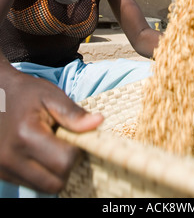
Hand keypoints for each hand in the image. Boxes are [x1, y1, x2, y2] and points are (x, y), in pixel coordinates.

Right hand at [0, 65, 102, 193]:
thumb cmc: (26, 92)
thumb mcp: (51, 96)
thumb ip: (74, 113)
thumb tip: (99, 122)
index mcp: (25, 135)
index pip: (64, 162)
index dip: (76, 151)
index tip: (74, 136)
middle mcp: (11, 157)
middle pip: (55, 183)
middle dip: (66, 166)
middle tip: (64, 144)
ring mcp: (3, 168)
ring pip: (43, 188)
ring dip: (53, 172)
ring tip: (50, 147)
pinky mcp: (1, 173)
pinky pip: (31, 185)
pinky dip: (41, 174)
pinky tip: (39, 153)